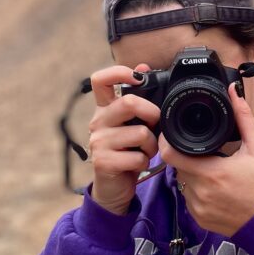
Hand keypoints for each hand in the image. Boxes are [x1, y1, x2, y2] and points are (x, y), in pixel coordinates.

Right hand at [88, 63, 159, 214]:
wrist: (114, 187)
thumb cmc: (127, 152)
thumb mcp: (133, 124)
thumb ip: (138, 99)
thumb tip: (144, 66)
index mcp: (104, 109)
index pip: (101, 80)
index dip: (119, 72)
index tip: (137, 76)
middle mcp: (97, 122)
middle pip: (129, 102)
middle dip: (152, 114)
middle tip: (155, 126)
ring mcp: (98, 142)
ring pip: (140, 133)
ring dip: (152, 145)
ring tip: (145, 151)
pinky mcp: (103, 161)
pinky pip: (137, 156)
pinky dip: (144, 162)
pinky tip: (138, 164)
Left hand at [158, 82, 253, 236]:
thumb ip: (243, 118)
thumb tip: (234, 92)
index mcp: (211, 172)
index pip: (171, 155)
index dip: (168, 142)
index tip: (173, 134)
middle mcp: (200, 192)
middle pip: (177, 167)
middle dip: (186, 157)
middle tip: (204, 152)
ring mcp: (198, 208)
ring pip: (182, 183)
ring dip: (191, 174)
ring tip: (213, 170)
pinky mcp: (200, 220)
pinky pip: (189, 200)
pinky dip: (197, 192)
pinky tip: (216, 188)